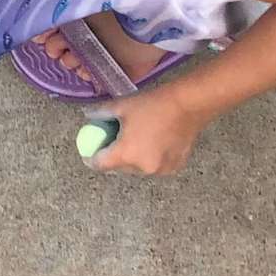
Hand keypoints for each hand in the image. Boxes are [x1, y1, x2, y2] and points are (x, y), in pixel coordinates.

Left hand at [87, 85, 203, 176]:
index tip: (88, 153)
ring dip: (132, 158)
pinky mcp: (174, 168)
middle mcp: (142, 168)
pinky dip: (149, 158)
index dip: (90, 159)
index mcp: (126, 155)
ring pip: (137, 169)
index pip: (100, 165)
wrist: (188, 105)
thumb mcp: (121, 106)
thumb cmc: (152, 104)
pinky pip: (154, 166)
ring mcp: (160, 170)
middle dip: (113, 158)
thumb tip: (88, 116)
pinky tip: (152, 142)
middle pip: (119, 168)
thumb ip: (100, 113)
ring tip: (134, 140)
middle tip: (112, 143)